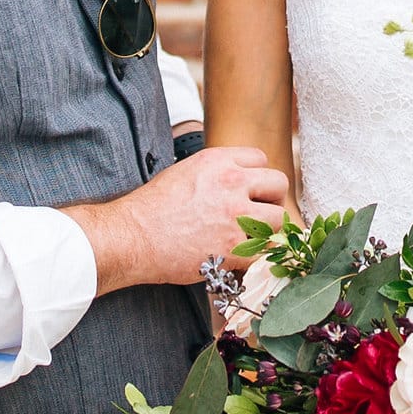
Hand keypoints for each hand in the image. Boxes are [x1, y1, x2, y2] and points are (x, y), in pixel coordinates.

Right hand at [66, 148, 293, 293]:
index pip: (261, 158)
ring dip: (268, 227)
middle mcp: (232, 183)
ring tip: (251, 235)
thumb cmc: (153, 207)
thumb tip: (238, 180)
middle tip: (260, 212)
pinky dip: (254, 254)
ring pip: (278, 218)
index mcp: (219, 160)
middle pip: (278, 184)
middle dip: (271, 198)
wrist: (134, 236)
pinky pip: (263, 249)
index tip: (251, 190)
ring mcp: (236, 215)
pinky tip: (237, 254)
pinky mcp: (234, 246)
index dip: (256, 176)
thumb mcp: (186, 172)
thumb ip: (217, 172)